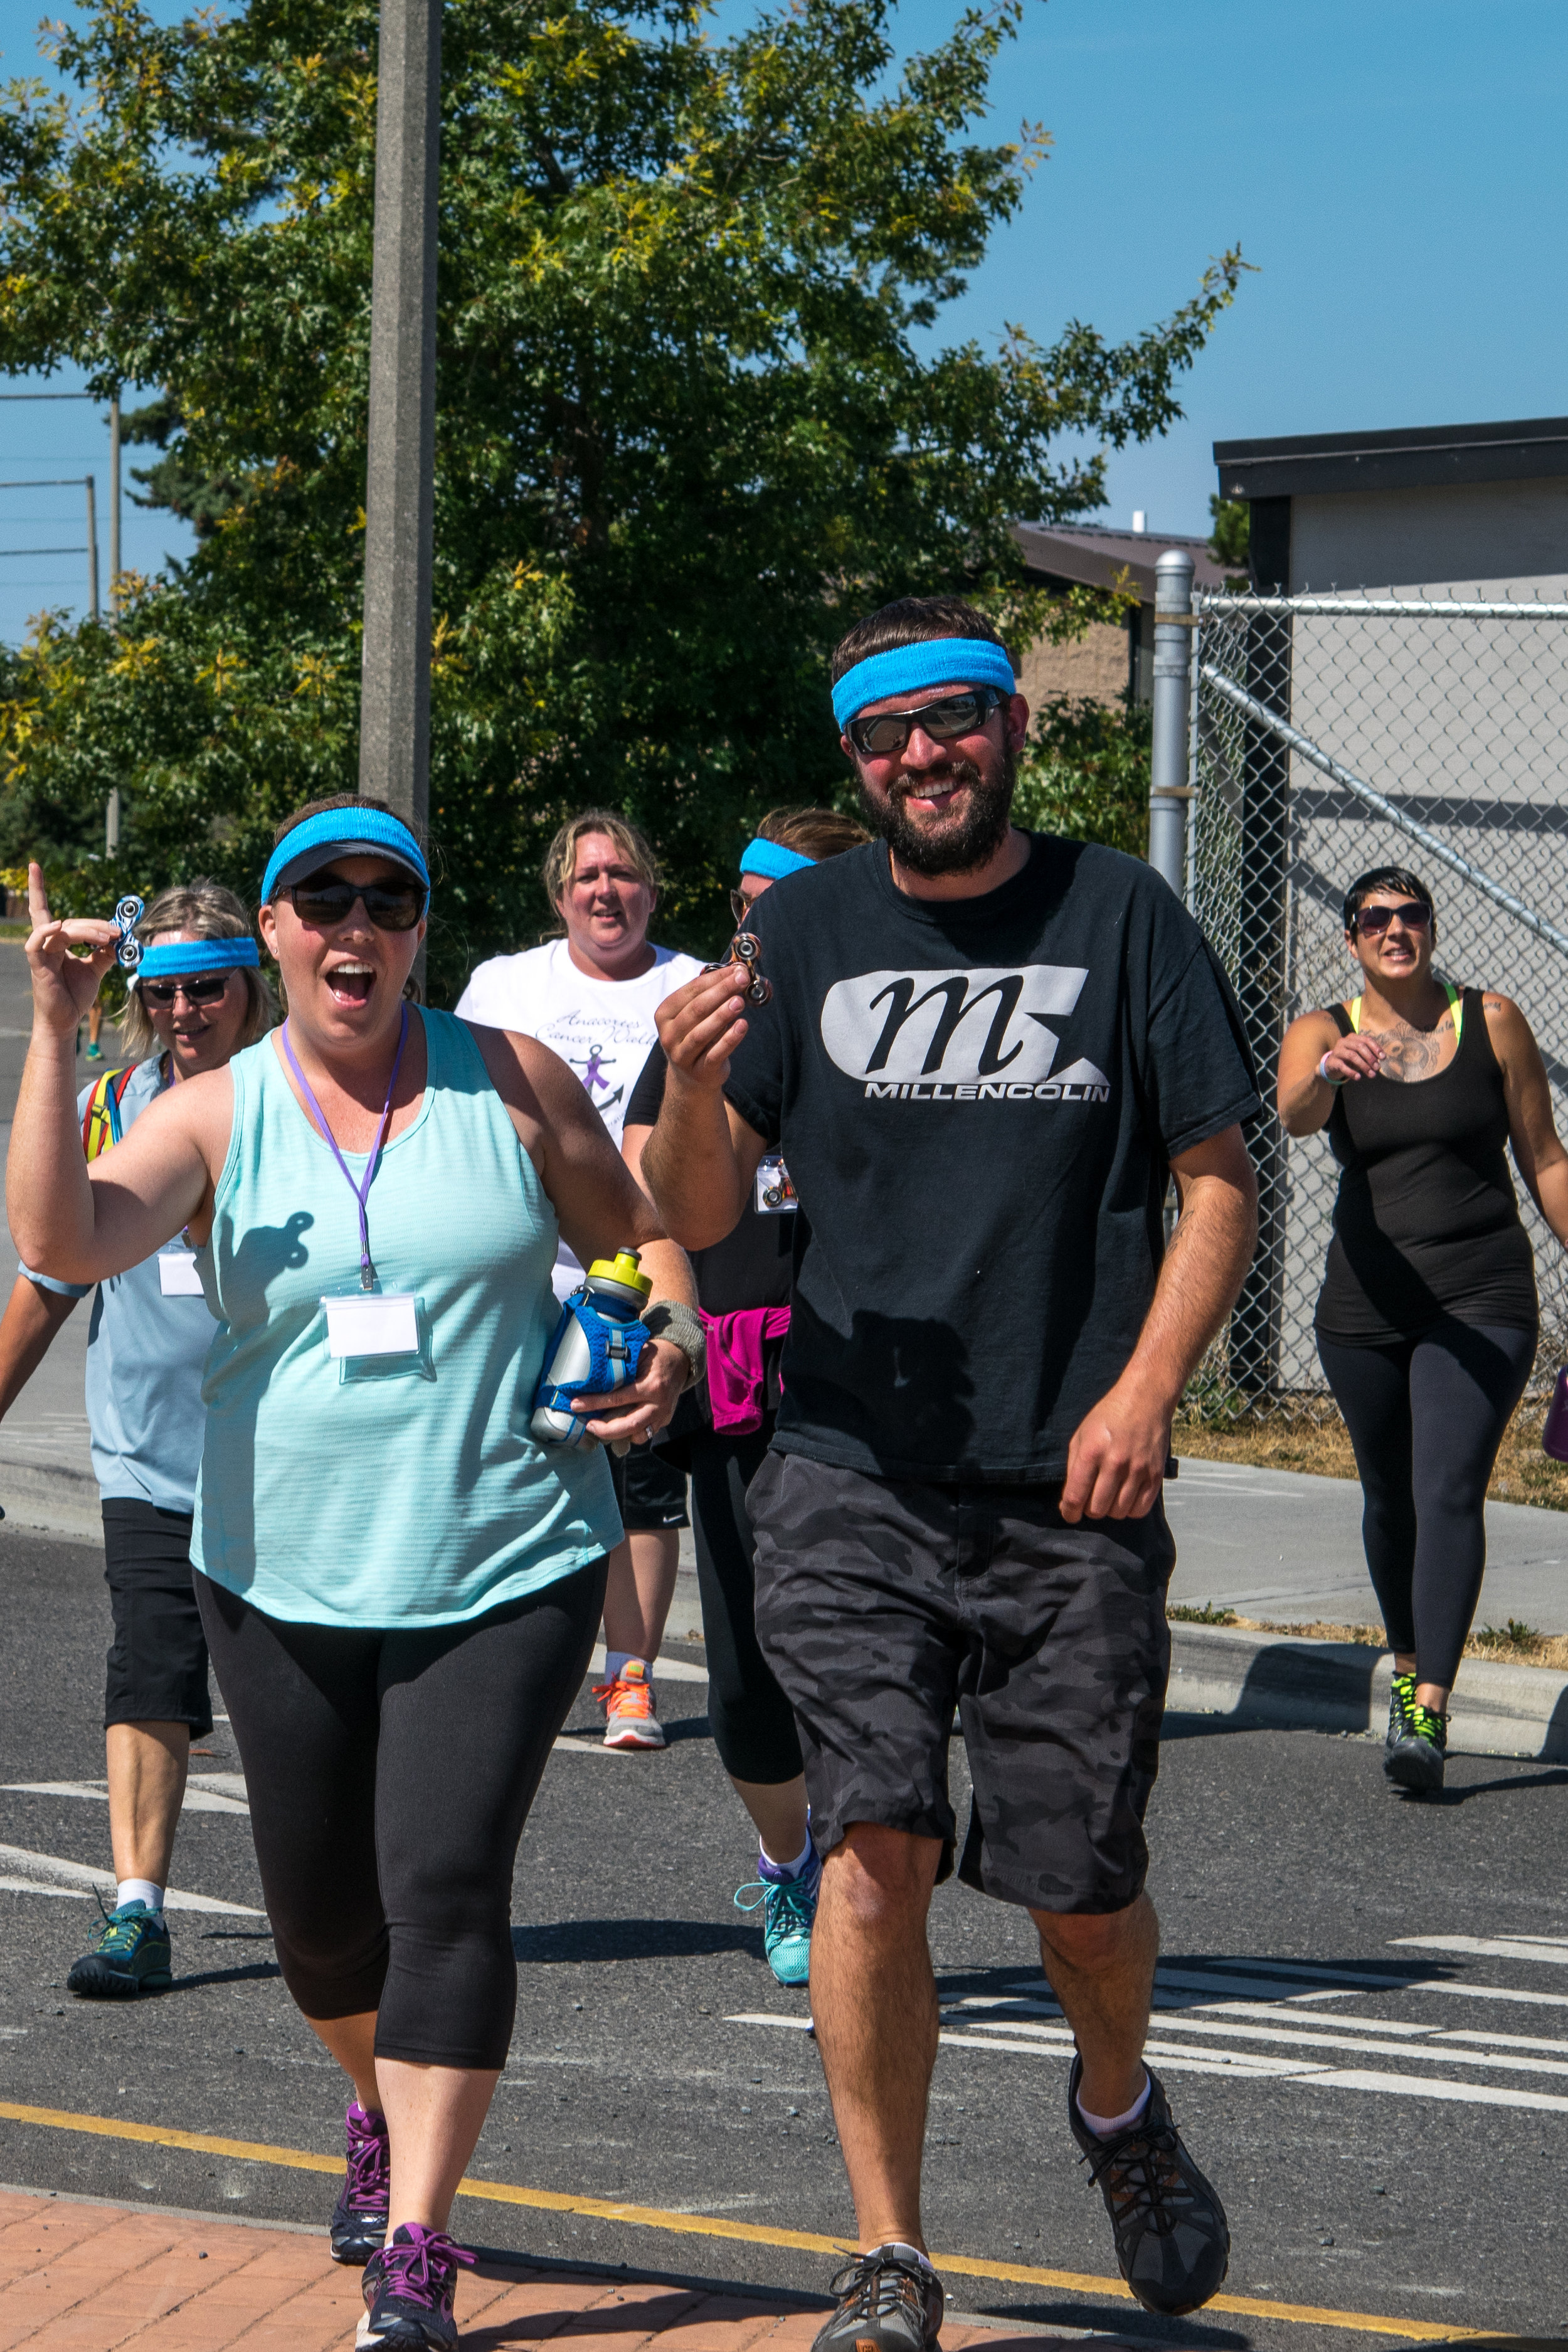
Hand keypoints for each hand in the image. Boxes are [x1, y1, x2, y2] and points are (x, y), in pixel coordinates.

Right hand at [25, 862, 117, 1036]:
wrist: (66, 1020)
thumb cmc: (75, 994)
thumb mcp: (96, 969)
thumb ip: (105, 952)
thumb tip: (121, 939)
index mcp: (56, 941)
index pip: (46, 909)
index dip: (38, 888)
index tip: (34, 865)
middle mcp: (46, 943)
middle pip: (70, 921)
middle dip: (96, 925)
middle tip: (118, 932)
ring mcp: (40, 953)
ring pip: (61, 929)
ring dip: (87, 930)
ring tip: (108, 939)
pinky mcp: (37, 965)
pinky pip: (36, 943)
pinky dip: (46, 931)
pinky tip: (59, 926)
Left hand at [577, 1336, 686, 1451]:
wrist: (681, 1360)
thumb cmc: (656, 1354)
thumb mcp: (639, 1353)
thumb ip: (622, 1365)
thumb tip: (594, 1373)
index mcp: (651, 1385)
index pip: (617, 1398)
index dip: (594, 1403)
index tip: (576, 1405)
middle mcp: (658, 1404)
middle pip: (629, 1425)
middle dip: (605, 1430)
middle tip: (588, 1425)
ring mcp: (663, 1415)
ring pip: (638, 1435)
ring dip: (618, 1436)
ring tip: (600, 1428)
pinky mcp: (664, 1420)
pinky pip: (646, 1434)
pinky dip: (630, 1434)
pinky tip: (618, 1427)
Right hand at [655, 964, 752, 1091]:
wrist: (691, 1077)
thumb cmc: (695, 1035)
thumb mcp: (695, 1015)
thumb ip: (710, 994)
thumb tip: (735, 971)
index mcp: (665, 1014)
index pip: (691, 991)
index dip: (715, 979)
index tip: (736, 969)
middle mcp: (669, 1034)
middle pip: (696, 1009)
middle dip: (721, 992)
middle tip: (741, 980)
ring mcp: (682, 1055)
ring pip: (702, 1032)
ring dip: (722, 1015)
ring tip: (740, 1001)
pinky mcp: (700, 1070)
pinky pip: (715, 1053)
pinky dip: (730, 1039)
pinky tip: (742, 1025)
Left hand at [1060, 1376, 1171, 1523]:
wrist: (1145, 1400)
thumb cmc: (1108, 1417)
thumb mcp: (1081, 1435)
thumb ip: (1073, 1467)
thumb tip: (1069, 1500)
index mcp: (1091, 1451)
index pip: (1076, 1496)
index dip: (1069, 1512)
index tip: (1069, 1514)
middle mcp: (1115, 1462)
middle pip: (1097, 1509)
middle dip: (1089, 1510)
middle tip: (1091, 1499)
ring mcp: (1138, 1469)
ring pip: (1118, 1512)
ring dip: (1110, 1510)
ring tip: (1108, 1496)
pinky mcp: (1156, 1474)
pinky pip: (1140, 1509)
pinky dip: (1130, 1510)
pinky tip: (1125, 1498)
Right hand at [1318, 1033, 1381, 1084]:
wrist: (1332, 1065)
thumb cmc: (1349, 1059)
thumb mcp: (1360, 1054)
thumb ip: (1369, 1054)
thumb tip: (1381, 1059)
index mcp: (1353, 1037)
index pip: (1367, 1040)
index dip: (1376, 1048)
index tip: (1383, 1058)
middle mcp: (1344, 1041)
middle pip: (1360, 1046)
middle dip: (1370, 1058)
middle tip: (1377, 1068)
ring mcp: (1337, 1051)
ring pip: (1352, 1056)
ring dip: (1364, 1066)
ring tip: (1371, 1074)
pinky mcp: (1332, 1061)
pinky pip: (1342, 1066)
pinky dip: (1351, 1072)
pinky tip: (1358, 1077)